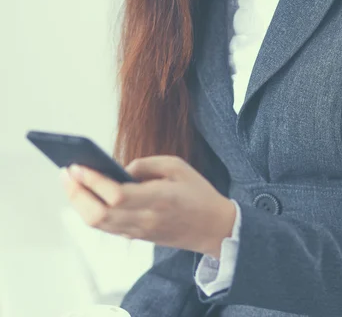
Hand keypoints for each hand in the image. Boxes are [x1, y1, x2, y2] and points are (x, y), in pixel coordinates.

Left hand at [60, 155, 235, 258]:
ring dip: (79, 203)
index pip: (116, 196)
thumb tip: (119, 169)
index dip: (93, 182)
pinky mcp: (137, 237)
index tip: (78, 166)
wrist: (213, 228)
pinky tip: (85, 195)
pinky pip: (106, 227)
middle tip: (67, 172)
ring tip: (70, 182)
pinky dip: (91, 211)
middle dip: (77, 193)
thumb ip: (146, 164)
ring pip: (98, 224)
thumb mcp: (178, 166)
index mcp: (159, 199)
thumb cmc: (197, 192)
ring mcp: (139, 232)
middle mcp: (146, 219)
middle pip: (100, 214)